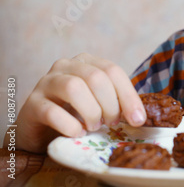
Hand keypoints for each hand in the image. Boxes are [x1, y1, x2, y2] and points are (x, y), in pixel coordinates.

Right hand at [3, 53, 145, 152]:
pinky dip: (70, 125)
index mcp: (87, 61)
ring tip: (94, 126)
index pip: (113, 71)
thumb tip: (140, 117)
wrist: (39, 127)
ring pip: (74, 87)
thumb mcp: (100, 103)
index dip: (128, 96)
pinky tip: (78, 133)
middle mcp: (65, 66)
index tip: (138, 120)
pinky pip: (52, 111)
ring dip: (90, 111)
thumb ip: (117, 102)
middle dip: (110, 104)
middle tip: (112, 123)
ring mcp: (46, 82)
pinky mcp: (31, 104)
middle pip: (96, 77)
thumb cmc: (74, 112)